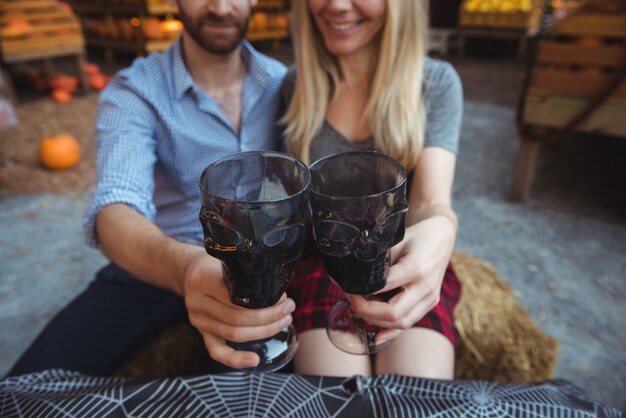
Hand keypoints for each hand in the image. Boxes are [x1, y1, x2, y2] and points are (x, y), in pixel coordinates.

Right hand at [182, 250, 295, 368]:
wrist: (188, 270)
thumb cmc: (214, 264)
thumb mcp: (226, 259)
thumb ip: (245, 273)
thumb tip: (280, 292)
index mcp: (202, 280)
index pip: (236, 298)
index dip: (264, 303)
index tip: (284, 298)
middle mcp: (197, 302)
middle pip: (236, 319)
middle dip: (268, 318)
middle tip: (289, 310)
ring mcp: (198, 320)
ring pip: (232, 334)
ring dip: (262, 332)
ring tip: (283, 323)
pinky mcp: (201, 332)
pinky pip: (217, 351)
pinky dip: (235, 360)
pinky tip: (254, 361)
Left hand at [345, 216, 455, 341]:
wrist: (441, 237)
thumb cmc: (415, 237)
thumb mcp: (394, 242)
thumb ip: (374, 260)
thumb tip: (342, 277)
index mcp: (416, 267)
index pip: (384, 286)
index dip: (361, 290)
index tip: (347, 285)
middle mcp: (426, 287)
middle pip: (393, 312)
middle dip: (366, 310)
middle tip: (351, 299)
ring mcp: (430, 298)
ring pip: (401, 322)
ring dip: (376, 320)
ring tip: (360, 308)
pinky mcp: (430, 303)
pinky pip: (409, 323)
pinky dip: (392, 332)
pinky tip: (377, 338)